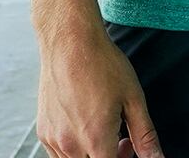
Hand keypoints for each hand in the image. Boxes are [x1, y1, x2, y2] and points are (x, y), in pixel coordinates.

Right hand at [36, 23, 165, 157]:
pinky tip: (86, 126)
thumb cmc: (102, 65)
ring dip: (92, 155)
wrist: (70, 42)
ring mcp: (53, 139)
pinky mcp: (43, 131)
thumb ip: (145, 135)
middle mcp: (70, 144)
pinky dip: (75, 149)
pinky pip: (58, 154)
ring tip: (106, 129)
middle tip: (123, 140)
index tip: (130, 148)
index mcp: (95, 139)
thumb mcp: (133, 99)